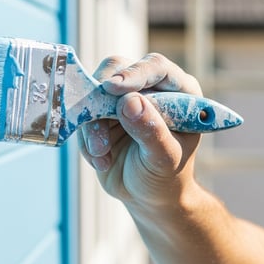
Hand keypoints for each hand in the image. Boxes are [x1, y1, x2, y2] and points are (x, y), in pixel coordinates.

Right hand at [78, 53, 202, 206]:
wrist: (149, 196)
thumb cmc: (167, 176)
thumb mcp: (164, 158)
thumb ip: (151, 130)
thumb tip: (129, 101)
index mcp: (179, 91)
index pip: (157, 67)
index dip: (135, 72)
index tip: (113, 87)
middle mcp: (152, 86)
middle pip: (119, 68)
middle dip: (102, 96)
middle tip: (94, 122)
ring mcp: (125, 97)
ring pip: (95, 90)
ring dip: (92, 124)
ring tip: (101, 154)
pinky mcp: (102, 111)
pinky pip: (83, 113)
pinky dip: (86, 137)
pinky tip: (101, 160)